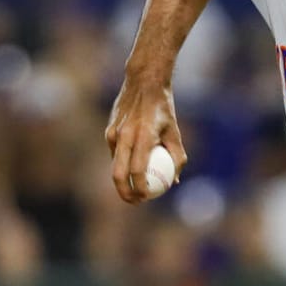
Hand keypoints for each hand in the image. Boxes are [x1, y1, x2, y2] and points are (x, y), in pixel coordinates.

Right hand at [105, 69, 188, 204]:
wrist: (143, 83)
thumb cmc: (163, 110)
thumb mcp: (175, 132)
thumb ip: (177, 158)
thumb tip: (173, 181)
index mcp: (143, 136)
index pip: (138, 170)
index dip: (140, 188)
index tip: (147, 198)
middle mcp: (125, 135)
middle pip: (118, 174)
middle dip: (125, 193)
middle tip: (136, 202)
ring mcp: (114, 133)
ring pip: (115, 165)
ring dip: (123, 181)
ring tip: (135, 191)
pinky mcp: (108, 131)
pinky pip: (115, 154)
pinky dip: (123, 164)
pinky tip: (132, 170)